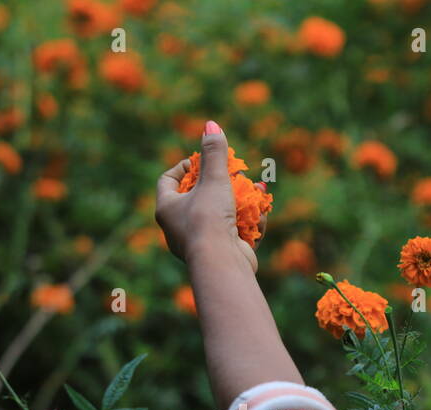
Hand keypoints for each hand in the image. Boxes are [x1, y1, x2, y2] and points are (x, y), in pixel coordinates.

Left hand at [155, 120, 266, 272]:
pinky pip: (234, 233)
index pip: (168, 180)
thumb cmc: (209, 219)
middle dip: (221, 183)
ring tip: (258, 188)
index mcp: (167, 209)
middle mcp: (178, 228)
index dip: (184, 166)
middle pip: (197, 197)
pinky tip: (263, 210)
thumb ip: (215, 153)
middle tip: (235, 173)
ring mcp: (199, 244)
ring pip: (220, 216)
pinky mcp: (220, 255)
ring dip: (241, 201)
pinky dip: (249, 221)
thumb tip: (211, 124)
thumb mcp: (214, 180)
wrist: (221, 264)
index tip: (202, 160)